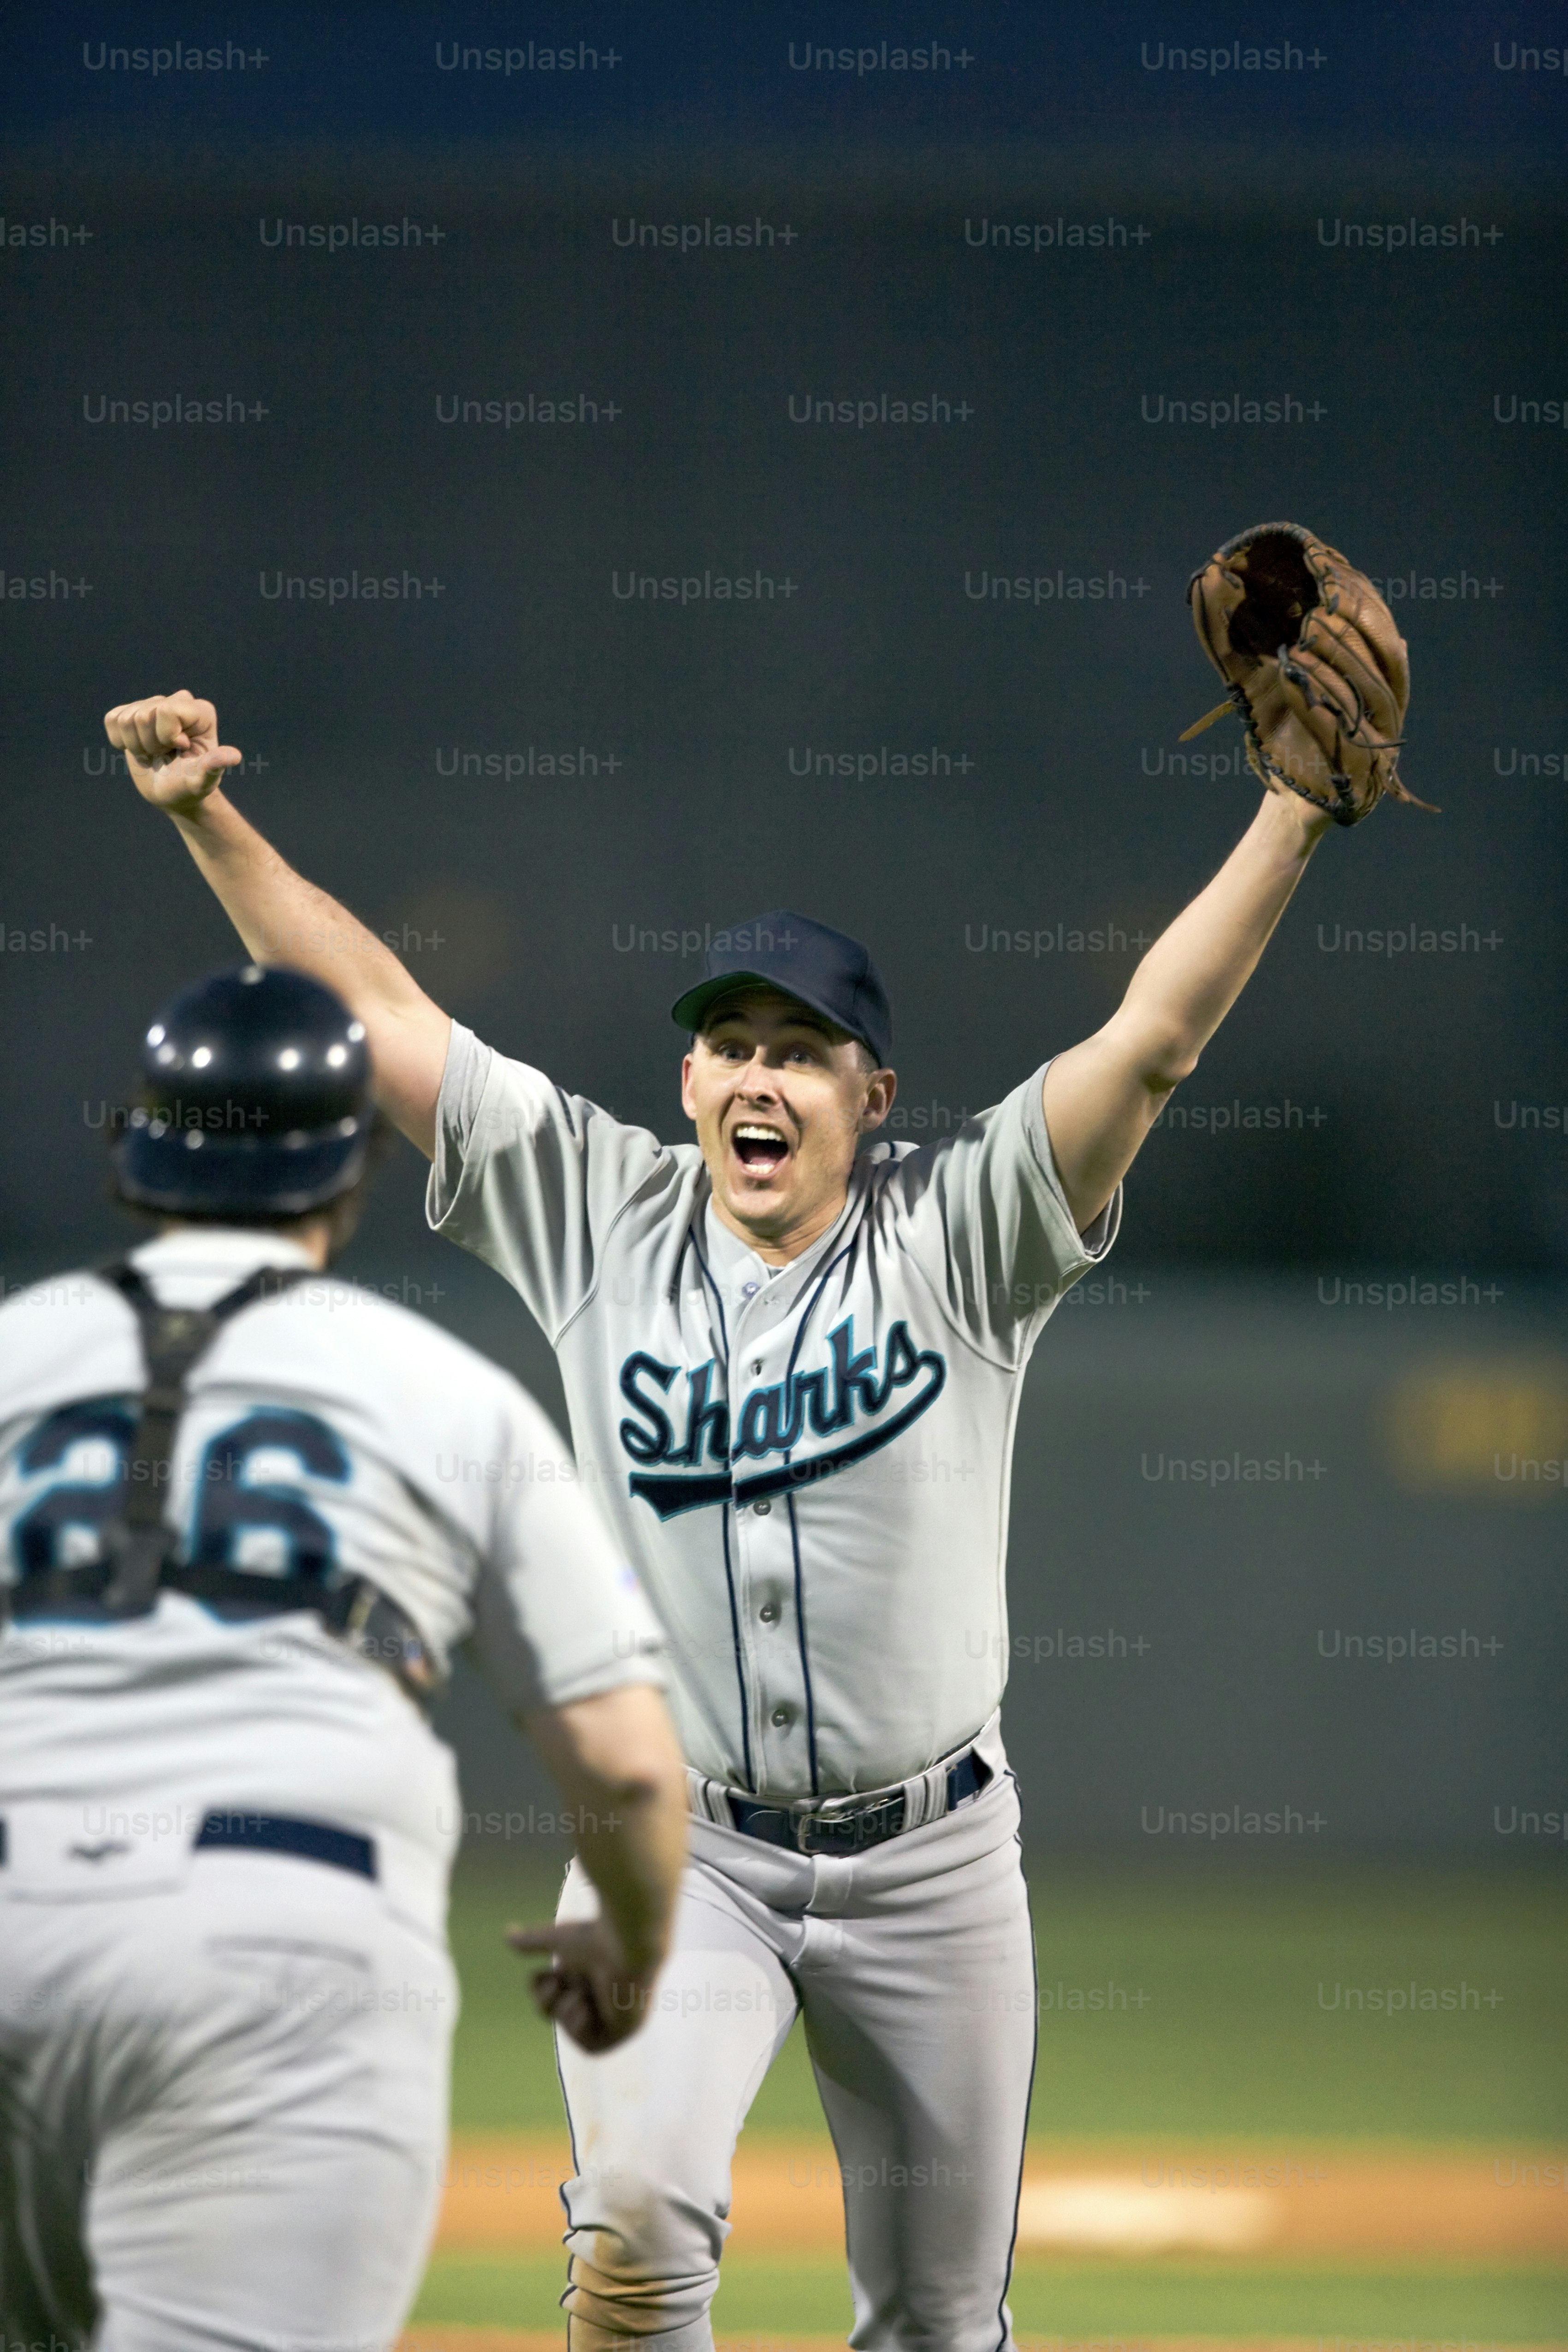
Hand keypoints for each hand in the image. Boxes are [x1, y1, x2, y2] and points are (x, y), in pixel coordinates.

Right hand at [104, 691, 241, 813]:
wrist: (173, 795)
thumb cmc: (191, 787)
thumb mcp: (202, 780)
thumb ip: (214, 765)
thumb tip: (234, 756)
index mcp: (201, 711)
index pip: (166, 711)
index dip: (166, 737)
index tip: (180, 750)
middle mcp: (179, 702)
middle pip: (143, 715)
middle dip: (150, 744)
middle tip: (165, 756)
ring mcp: (154, 705)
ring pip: (125, 719)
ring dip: (136, 746)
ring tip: (154, 754)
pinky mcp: (132, 713)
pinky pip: (112, 719)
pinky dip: (120, 742)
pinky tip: (140, 749)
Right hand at [506, 1915, 661, 2053]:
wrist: (629, 1943)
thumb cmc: (596, 1937)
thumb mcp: (556, 1940)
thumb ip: (532, 1941)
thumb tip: (507, 1932)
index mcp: (583, 1971)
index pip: (551, 1992)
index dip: (539, 1988)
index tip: (544, 1972)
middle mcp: (597, 1993)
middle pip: (555, 2013)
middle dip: (546, 2000)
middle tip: (557, 1981)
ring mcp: (611, 2013)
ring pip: (570, 2029)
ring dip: (566, 2011)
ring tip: (579, 1992)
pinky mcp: (624, 2030)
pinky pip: (592, 2046)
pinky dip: (581, 2029)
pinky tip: (587, 2007)